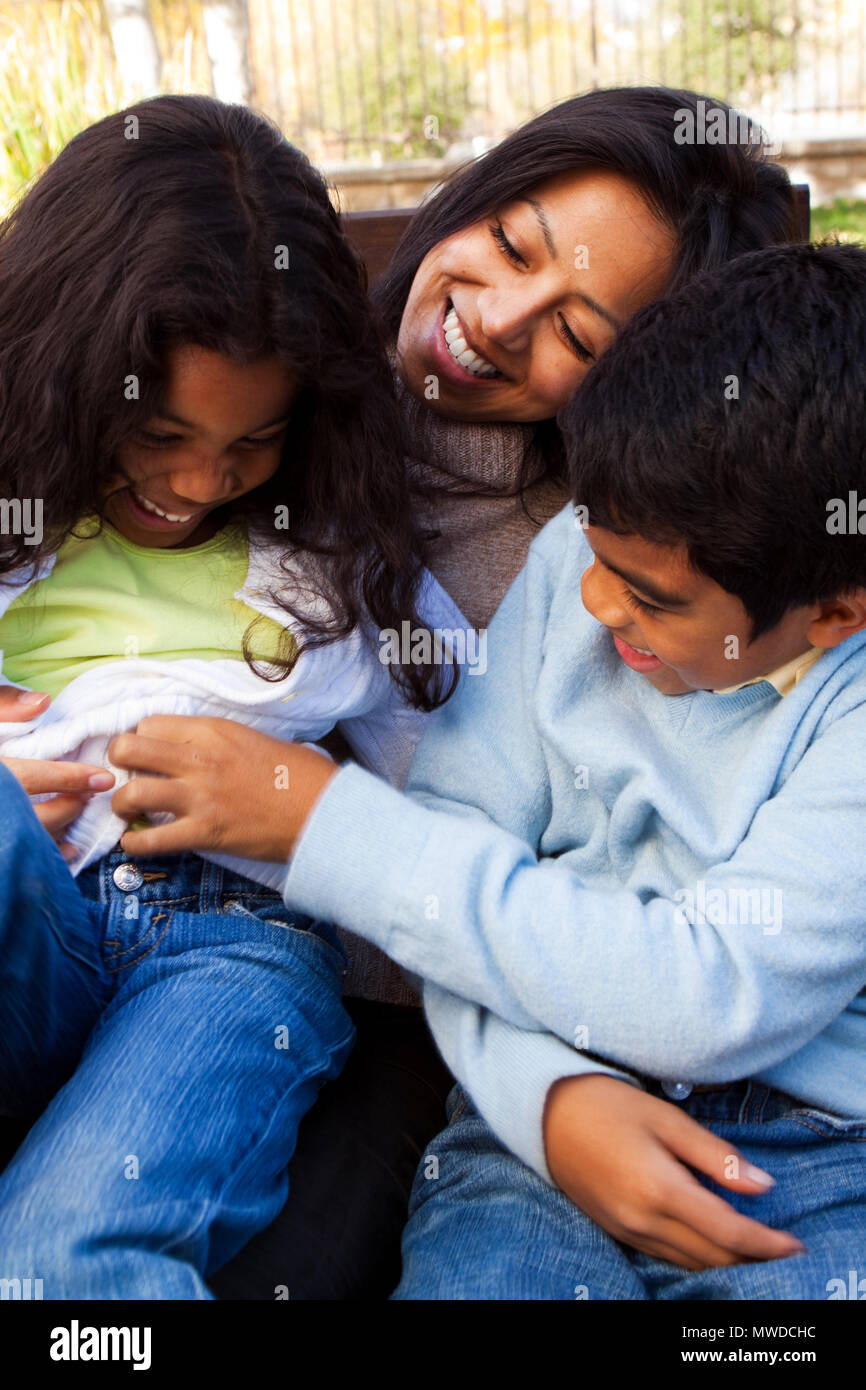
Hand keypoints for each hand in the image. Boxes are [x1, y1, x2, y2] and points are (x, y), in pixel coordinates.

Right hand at [0, 686, 114, 853]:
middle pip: (32, 817)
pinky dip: (38, 859)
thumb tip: (43, 702)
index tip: (102, 778)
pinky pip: (15, 860)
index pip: (29, 777)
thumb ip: (0, 708)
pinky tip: (55, 854)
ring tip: (74, 823)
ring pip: (26, 844)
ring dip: (56, 837)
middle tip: (87, 795)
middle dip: (67, 808)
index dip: (69, 778)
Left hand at [109, 716, 337, 860]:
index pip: (149, 723)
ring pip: (130, 792)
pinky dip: (135, 844)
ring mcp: (200, 796)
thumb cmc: (300, 776)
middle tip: (128, 776)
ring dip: (121, 804)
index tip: (147, 753)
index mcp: (214, 730)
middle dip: (119, 763)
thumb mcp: (256, 739)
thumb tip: (195, 748)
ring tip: (129, 811)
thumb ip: (220, 740)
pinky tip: (136, 843)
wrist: (323, 811)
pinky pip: (150, 839)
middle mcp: (200, 758)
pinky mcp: (205, 832)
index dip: (141, 739)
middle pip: (128, 749)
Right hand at [544, 1074, 805, 1270]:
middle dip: (753, 1258)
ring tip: (757, 1250)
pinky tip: (713, 1243)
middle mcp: (643, 1220)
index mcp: (660, 1189)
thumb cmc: (607, 1104)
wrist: (545, 1112)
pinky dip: (698, 1257)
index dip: (767, 1244)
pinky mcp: (617, 1231)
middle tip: (784, 1249)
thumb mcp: (666, 1118)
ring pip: (691, 1262)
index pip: (728, 1232)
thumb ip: (716, 1156)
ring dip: (727, 1261)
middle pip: (713, 1256)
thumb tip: (763, 1186)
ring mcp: (627, 1230)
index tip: (795, 1245)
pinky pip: (668, 1256)